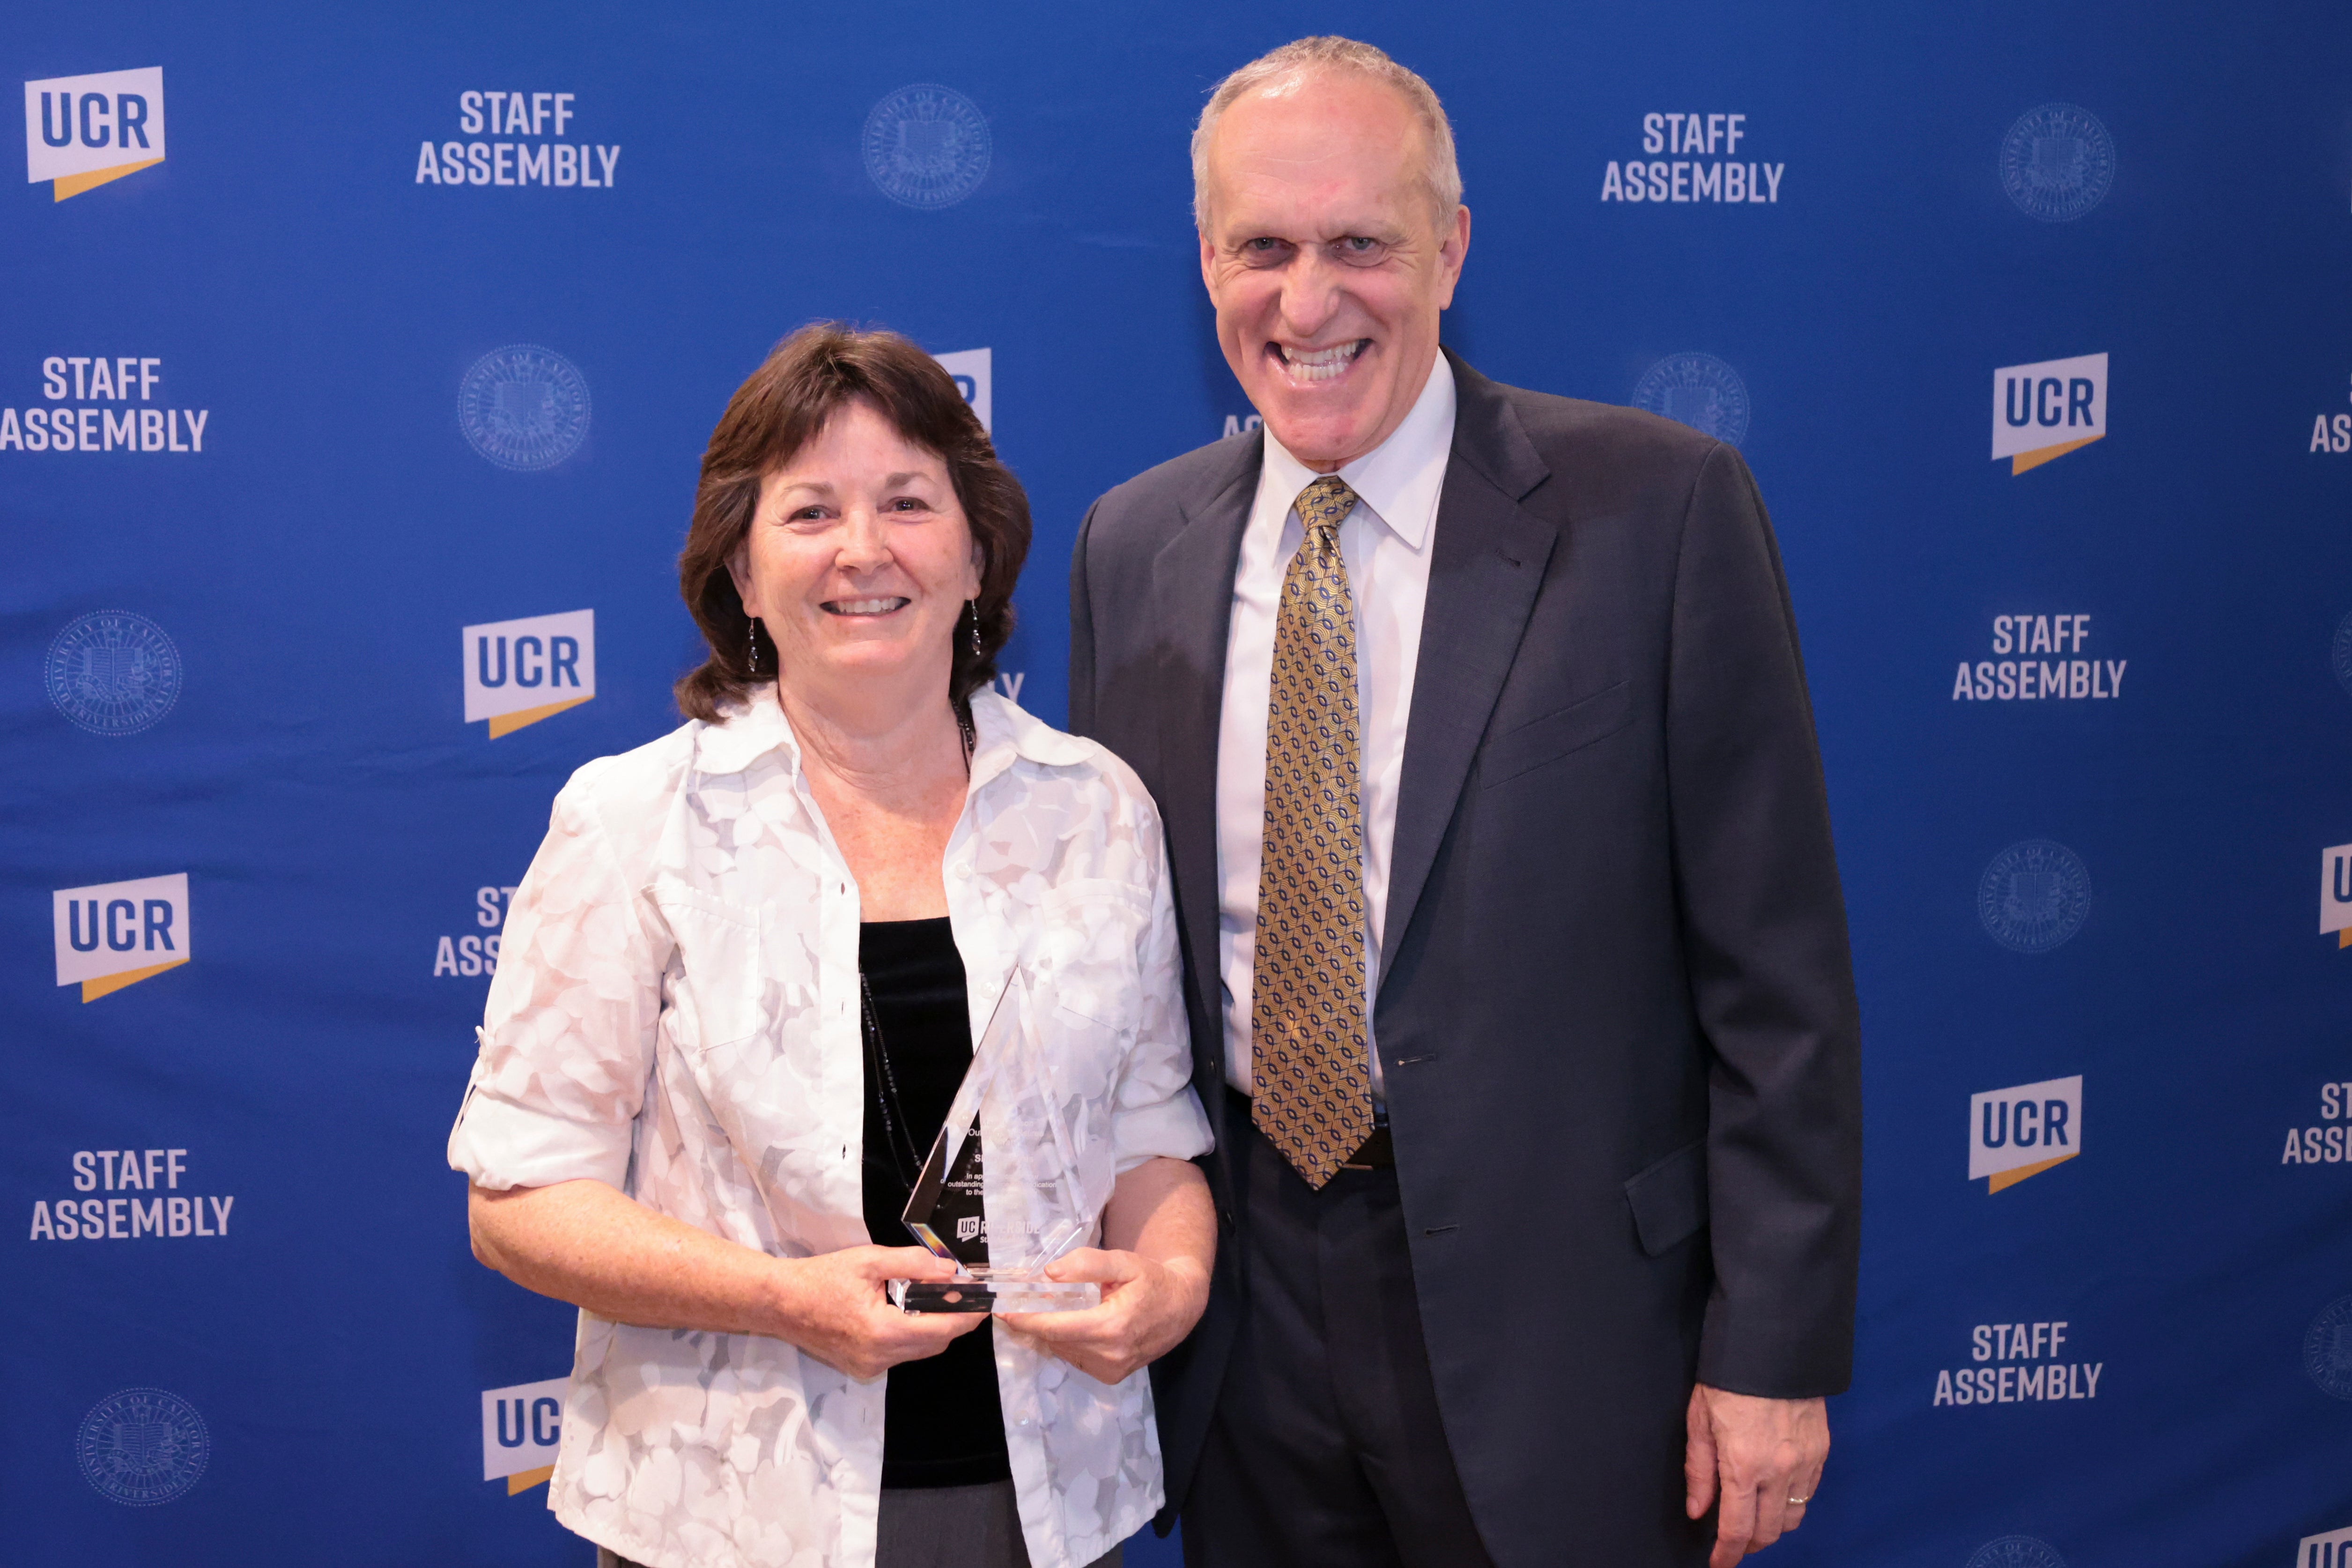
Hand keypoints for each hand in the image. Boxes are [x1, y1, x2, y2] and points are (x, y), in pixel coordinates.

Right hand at [770, 1246, 984, 1381]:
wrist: (780, 1303)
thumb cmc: (822, 1277)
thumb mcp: (869, 1261)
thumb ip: (913, 1264)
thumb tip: (951, 1270)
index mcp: (883, 1332)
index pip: (941, 1329)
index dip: (967, 1315)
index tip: (985, 1300)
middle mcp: (879, 1358)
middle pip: (934, 1343)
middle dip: (955, 1321)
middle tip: (966, 1295)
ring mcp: (870, 1367)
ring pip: (919, 1351)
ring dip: (934, 1328)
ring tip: (941, 1298)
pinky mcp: (861, 1368)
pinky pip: (900, 1354)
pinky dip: (913, 1335)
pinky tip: (912, 1312)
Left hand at [995, 1247, 1210, 1384]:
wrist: (1182, 1307)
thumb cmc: (1152, 1280)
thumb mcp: (1123, 1262)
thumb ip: (1087, 1264)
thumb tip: (1049, 1274)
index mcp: (1111, 1327)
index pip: (1054, 1327)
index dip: (1025, 1319)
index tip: (1001, 1309)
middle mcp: (1109, 1356)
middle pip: (1055, 1340)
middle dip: (1034, 1323)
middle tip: (1021, 1302)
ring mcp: (1110, 1370)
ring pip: (1063, 1351)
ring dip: (1051, 1332)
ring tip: (1050, 1309)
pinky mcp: (1111, 1376)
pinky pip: (1076, 1358)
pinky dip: (1068, 1341)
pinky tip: (1073, 1324)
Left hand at [1684, 1385, 1828, 1567]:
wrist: (1772, 1344)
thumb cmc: (1728, 1378)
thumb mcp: (1699, 1421)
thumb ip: (1699, 1471)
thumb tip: (1698, 1511)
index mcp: (1744, 1464)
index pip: (1738, 1528)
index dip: (1727, 1553)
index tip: (1719, 1564)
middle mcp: (1779, 1470)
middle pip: (1769, 1531)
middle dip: (1750, 1545)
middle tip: (1734, 1543)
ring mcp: (1805, 1461)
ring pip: (1793, 1517)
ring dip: (1773, 1526)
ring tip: (1754, 1519)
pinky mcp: (1821, 1450)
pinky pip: (1809, 1492)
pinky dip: (1792, 1502)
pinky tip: (1776, 1494)